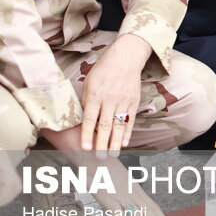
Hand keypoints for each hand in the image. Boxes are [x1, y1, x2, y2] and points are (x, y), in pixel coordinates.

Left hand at [80, 35, 151, 156]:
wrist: (124, 58)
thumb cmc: (103, 70)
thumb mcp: (89, 83)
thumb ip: (86, 101)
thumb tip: (82, 118)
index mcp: (95, 95)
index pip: (90, 119)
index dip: (87, 134)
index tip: (85, 148)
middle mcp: (109, 99)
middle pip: (105, 125)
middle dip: (102, 143)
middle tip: (99, 157)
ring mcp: (123, 100)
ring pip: (118, 124)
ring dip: (115, 141)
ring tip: (112, 155)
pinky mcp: (133, 101)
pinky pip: (130, 119)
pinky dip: (127, 132)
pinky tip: (124, 143)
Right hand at [90, 157, 172, 215]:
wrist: (96, 158)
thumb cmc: (108, 171)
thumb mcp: (123, 182)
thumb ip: (130, 194)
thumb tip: (136, 205)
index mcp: (137, 190)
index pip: (153, 207)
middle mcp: (133, 193)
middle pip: (149, 212)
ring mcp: (122, 196)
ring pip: (137, 215)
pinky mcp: (109, 199)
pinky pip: (118, 215)